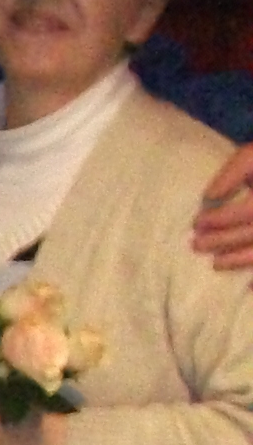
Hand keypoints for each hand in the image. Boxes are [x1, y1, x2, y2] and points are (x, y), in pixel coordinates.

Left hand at [194, 140, 252, 271]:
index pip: (240, 214)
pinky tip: (249, 288)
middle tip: (196, 246)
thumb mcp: (252, 156)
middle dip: (222, 242)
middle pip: (250, 235)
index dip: (216, 220)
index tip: (196, 223)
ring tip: (216, 265)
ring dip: (239, 261)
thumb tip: (209, 196)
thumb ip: (232, 172)